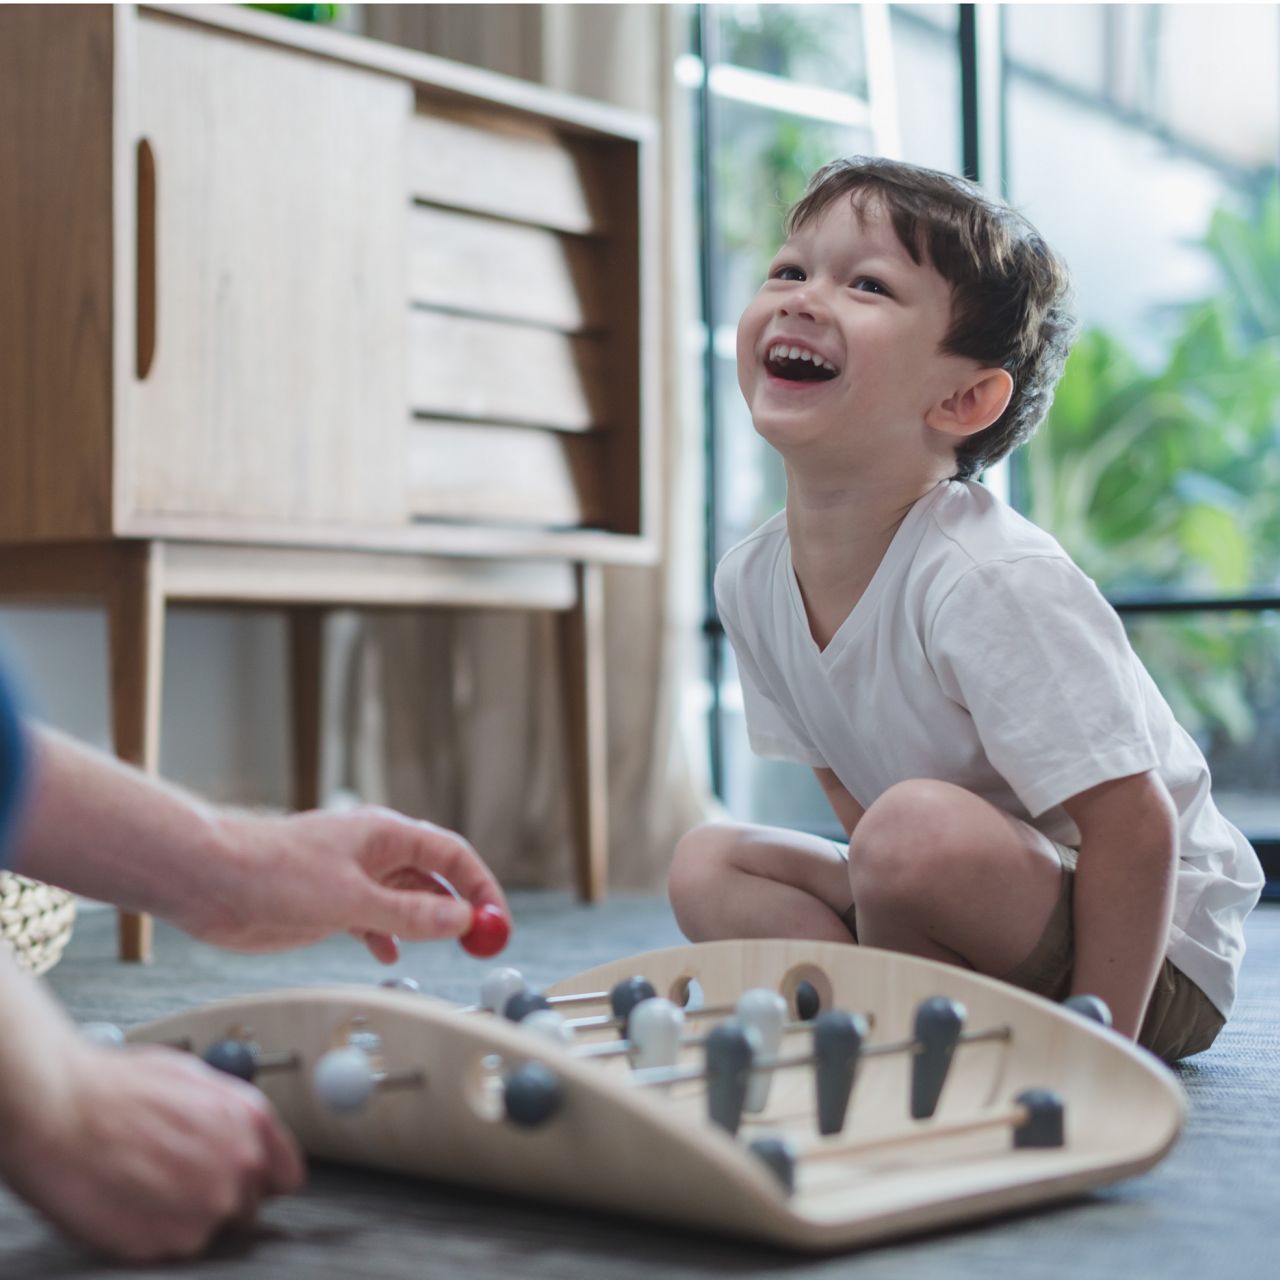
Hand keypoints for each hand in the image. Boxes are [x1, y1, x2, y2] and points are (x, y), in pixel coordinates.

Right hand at [0, 1038, 303, 1261]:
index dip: (264, 1180)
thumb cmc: (117, 1088)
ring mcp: (207, 1209)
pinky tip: (131, 1201)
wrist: (59, 1111)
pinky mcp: (170, 1243)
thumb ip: (230, 1113)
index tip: (251, 1183)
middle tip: (178, 1177)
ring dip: (187, 1215)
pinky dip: (155, 1232)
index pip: (287, 1175)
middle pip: (249, 1205)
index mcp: (251, 1121)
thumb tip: (242, 1132)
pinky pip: (175, 1247)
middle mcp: (239, 1166)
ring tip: (148, 1184)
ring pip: (212, 1228)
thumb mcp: (194, 1079)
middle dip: (220, 1194)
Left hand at [182, 805, 508, 963]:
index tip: (496, 919)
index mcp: (385, 834)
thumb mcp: (350, 897)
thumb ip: (408, 913)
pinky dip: (388, 937)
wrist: (208, 879)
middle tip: (480, 942)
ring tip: (445, 950)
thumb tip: (461, 920)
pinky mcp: (329, 904)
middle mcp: (374, 853)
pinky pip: (374, 919)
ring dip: (426, 924)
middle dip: (459, 907)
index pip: (451, 854)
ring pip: (405, 900)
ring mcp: (352, 879)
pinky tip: (387, 956)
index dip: (479, 885)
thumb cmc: (274, 870)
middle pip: (434, 877)